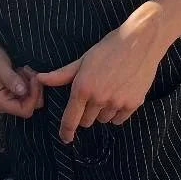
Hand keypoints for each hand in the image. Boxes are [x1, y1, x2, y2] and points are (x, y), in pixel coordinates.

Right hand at [0, 38, 42, 118]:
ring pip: (32, 98)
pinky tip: (23, 71)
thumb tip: (23, 91)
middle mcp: (4, 103)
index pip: (24, 110)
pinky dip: (30, 81)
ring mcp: (9, 98)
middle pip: (31, 105)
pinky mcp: (13, 91)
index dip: (34, 96)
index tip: (34, 79)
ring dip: (32, 83)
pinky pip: (29, 91)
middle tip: (29, 72)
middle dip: (34, 89)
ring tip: (24, 70)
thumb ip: (11, 79)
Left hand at [37, 13, 168, 143]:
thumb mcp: (84, 59)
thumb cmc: (110, 48)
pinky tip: (120, 96)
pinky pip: (119, 119)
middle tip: (94, 95)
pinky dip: (117, 113)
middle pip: (87, 121)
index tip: (65, 138)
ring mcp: (117, 103)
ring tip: (110, 91)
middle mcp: (99, 98)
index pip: (70, 119)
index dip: (66, 131)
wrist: (140, 42)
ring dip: (102, 112)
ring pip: (103, 120)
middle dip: (86, 112)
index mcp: (83, 88)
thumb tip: (40, 79)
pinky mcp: (133, 104)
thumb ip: (62, 75)